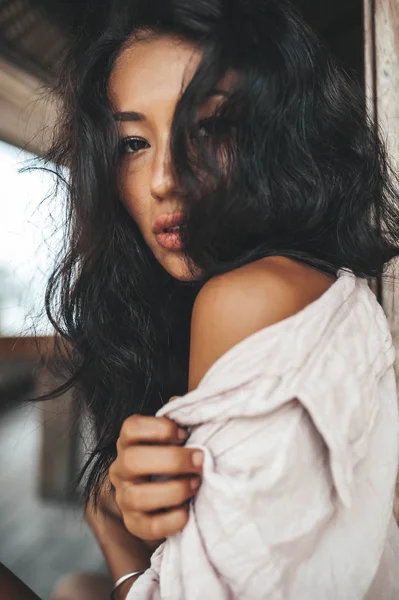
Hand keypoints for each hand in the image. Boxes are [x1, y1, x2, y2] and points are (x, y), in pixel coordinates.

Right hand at [109, 414, 203, 540]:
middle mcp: (121, 468)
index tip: (184, 434)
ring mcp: (124, 497)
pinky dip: (172, 519)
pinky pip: (148, 526)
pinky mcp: (134, 523)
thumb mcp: (176, 436)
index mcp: (129, 442)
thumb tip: (183, 402)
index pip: (131, 428)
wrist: (165, 497)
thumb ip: (179, 418)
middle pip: (134, 460)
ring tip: (196, 484)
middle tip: (200, 460)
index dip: (159, 428)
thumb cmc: (174, 457)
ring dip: (174, 490)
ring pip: (139, 496)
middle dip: (173, 460)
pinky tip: (188, 511)